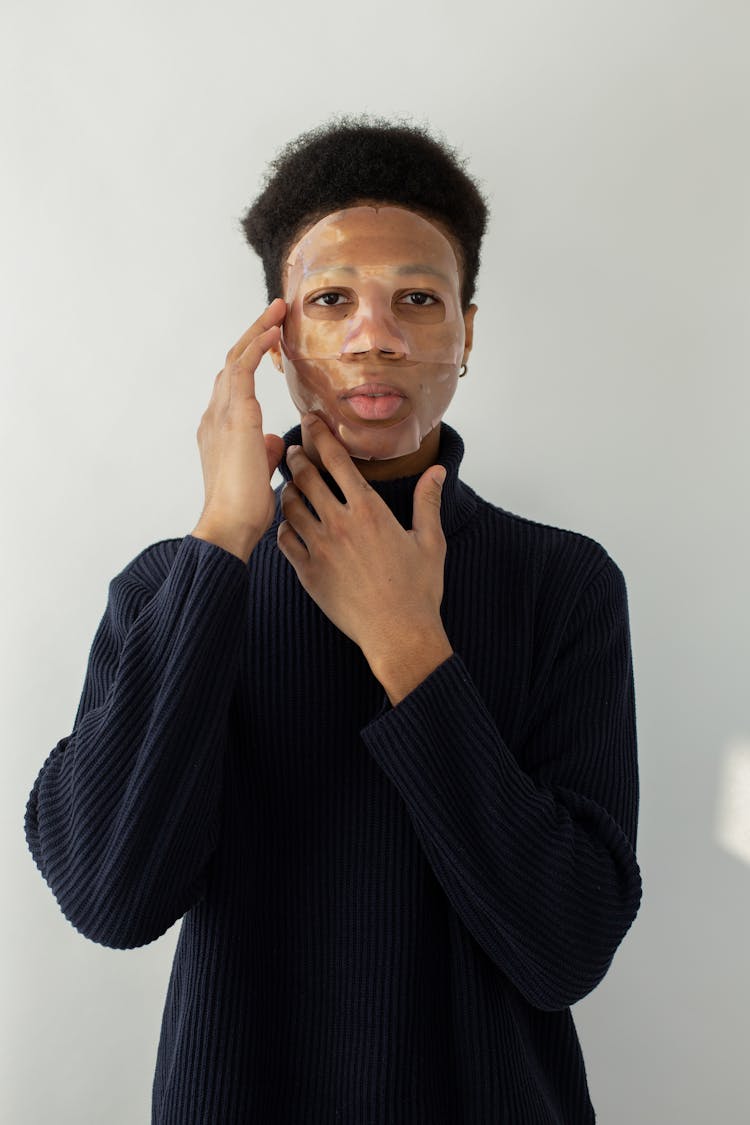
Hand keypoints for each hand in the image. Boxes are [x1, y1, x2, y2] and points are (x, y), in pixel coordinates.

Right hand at [191, 298, 286, 559]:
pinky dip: (257, 347)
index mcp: (220, 430)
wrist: (229, 525)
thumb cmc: (243, 508)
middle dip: (253, 336)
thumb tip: (274, 441)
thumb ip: (263, 452)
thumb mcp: (258, 473)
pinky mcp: (234, 416)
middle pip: (232, 363)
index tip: (271, 341)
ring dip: (256, 332)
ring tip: (277, 311)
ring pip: (236, 358)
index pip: (235, 384)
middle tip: (275, 314)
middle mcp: (215, 416)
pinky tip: (273, 333)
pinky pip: (242, 369)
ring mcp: (221, 414)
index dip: (251, 358)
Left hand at [277, 413, 452, 685]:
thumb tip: (437, 471)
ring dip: (288, 490)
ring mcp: (321, 549)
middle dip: (296, 458)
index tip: (312, 422)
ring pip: (290, 506)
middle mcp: (340, 524)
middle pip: (306, 477)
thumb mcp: (430, 541)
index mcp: (369, 510)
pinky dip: (284, 526)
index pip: (336, 461)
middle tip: (292, 450)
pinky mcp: (308, 573)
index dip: (320, 436)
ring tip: (289, 484)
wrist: (398, 634)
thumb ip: (428, 501)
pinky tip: (289, 523)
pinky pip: (285, 540)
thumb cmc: (418, 590)